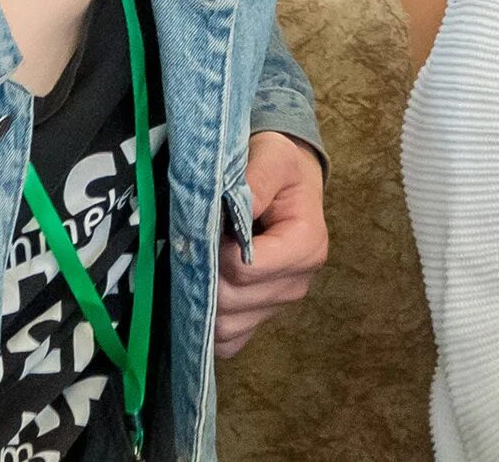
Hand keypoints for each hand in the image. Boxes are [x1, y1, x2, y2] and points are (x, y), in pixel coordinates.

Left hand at [216, 130, 327, 354]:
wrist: (286, 180)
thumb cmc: (279, 167)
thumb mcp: (273, 156)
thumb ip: (257, 179)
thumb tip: (236, 206)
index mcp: (306, 246)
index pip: (245, 269)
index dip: (215, 251)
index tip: (205, 225)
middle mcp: (298, 283)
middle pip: (232, 302)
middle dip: (204, 275)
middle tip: (192, 245)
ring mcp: (278, 306)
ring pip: (226, 327)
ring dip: (203, 300)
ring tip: (198, 264)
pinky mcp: (260, 318)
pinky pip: (228, 341)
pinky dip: (209, 325)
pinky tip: (204, 291)